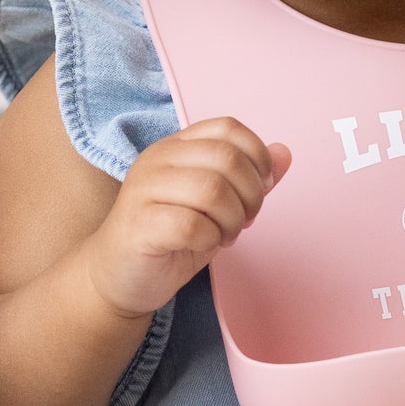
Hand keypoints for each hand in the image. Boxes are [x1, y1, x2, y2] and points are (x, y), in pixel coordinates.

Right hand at [83, 118, 291, 318]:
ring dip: (232, 219)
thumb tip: (284, 152)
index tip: (260, 187)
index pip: (228, 128)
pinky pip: (192, 225)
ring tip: (225, 234)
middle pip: (227, 158)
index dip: (257, 157)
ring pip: (212, 190)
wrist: (119, 277)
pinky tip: (203, 245)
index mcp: (177, 146)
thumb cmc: (171, 237)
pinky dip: (210, 239)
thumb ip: (249, 177)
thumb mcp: (218, 203)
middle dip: (251, 195)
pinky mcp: (138, 225)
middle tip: (244, 220)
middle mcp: (157, 159)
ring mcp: (143, 189)